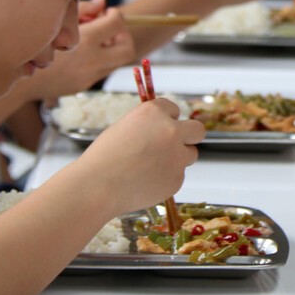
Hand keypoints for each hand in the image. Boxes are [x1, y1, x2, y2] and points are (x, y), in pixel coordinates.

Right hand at [24, 3, 135, 101]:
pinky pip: (101, 71)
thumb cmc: (31, 41)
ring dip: (110, 48)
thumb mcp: (54, 18)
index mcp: (83, 41)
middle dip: (123, 36)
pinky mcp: (82, 86)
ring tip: (91, 39)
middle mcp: (90, 61)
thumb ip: (83, 9)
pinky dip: (98, 59)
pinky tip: (80, 52)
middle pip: (127, 50)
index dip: (117, 15)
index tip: (109, 13)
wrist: (13, 76)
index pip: (117, 25)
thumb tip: (105, 2)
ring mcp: (87, 77)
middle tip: (109, 29)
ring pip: (116, 62)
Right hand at [80, 98, 204, 214]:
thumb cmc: (102, 157)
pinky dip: (166, 179)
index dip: (167, 119)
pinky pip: (178, 176)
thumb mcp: (124, 127)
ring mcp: (177, 156)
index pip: (173, 109)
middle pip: (198, 130)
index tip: (162, 126)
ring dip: (178, 159)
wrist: (96, 186)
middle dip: (189, 136)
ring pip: (190, 155)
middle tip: (177, 144)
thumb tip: (161, 130)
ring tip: (151, 167)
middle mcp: (171, 131)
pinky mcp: (177, 179)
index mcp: (154, 113)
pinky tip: (144, 183)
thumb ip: (148, 126)